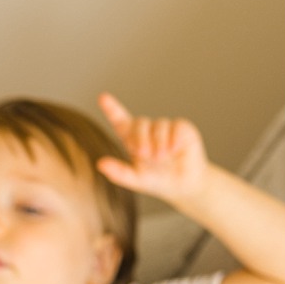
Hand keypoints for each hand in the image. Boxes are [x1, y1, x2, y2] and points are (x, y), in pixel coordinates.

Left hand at [95, 93, 211, 203]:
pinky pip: (176, 126)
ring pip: (159, 124)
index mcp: (132, 139)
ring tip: (162, 157)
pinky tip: (175, 149)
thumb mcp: (137, 180)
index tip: (103, 98)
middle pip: (140, 122)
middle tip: (144, 154)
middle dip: (140, 137)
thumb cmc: (157, 181)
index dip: (112, 109)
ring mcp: (165, 127)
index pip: (120, 121)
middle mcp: (148, 130)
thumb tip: (100, 164)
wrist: (184, 185)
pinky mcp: (182, 127)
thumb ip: (119, 173)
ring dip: (159, 141)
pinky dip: (174, 138)